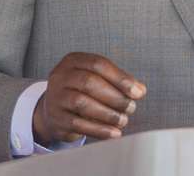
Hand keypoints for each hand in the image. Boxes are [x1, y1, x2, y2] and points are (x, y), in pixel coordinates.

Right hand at [32, 52, 146, 144]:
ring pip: (82, 103)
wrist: (53, 110)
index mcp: (73, 61)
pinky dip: (99, 129)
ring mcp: (55, 97)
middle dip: (115, 97)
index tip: (137, 92)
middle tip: (131, 107)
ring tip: (123, 120)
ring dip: (107, 113)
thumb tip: (140, 90)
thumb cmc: (80, 91)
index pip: (98, 65)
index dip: (120, 78)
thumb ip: (118, 81)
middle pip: (89, 82)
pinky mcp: (56, 118)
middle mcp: (60, 76)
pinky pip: (78, 124)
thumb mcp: (96, 79)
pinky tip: (113, 133)